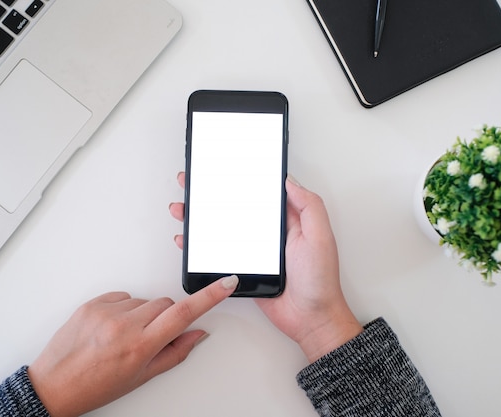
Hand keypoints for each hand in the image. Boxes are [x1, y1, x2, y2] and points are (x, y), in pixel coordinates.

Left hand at [28, 276, 238, 416]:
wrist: (53, 385)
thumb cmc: (96, 386)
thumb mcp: (141, 377)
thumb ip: (174, 352)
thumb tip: (196, 333)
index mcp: (140, 346)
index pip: (184, 313)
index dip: (210, 296)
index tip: (225, 283)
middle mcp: (124, 325)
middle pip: (165, 304)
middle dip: (166, 317)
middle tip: (150, 337)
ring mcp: (106, 312)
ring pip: (144, 301)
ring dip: (142, 314)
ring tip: (123, 336)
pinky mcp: (92, 303)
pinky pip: (122, 296)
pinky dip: (124, 309)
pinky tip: (112, 327)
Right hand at [170, 173, 361, 362]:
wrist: (310, 320)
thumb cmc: (320, 281)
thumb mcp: (320, 237)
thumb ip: (309, 206)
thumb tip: (289, 180)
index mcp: (287, 220)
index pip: (260, 192)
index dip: (240, 178)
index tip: (221, 167)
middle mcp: (268, 233)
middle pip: (234, 207)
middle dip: (210, 194)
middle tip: (189, 182)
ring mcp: (254, 251)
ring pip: (222, 228)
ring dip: (199, 218)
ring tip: (181, 209)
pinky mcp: (243, 269)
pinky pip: (219, 253)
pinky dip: (200, 247)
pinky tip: (187, 240)